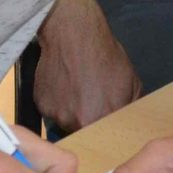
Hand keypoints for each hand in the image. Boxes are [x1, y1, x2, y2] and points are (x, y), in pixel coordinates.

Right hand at [32, 0, 139, 131]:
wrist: (73, 32)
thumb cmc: (105, 55)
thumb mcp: (132, 82)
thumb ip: (131, 108)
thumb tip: (131, 123)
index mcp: (102, 121)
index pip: (105, 140)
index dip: (106, 132)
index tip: (106, 123)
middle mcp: (76, 124)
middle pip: (83, 133)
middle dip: (88, 122)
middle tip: (90, 102)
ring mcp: (56, 115)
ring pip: (66, 122)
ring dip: (71, 112)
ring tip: (75, 90)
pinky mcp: (40, 105)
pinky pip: (51, 110)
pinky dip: (56, 102)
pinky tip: (62, 84)